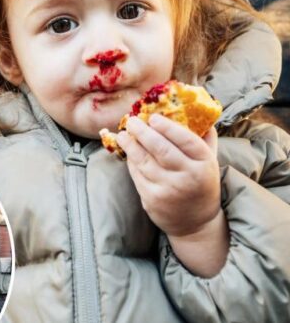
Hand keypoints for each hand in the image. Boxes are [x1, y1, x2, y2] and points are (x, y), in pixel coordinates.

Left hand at [116, 114, 220, 236]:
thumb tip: (197, 110)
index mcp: (205, 164)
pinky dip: (130, 160)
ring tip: (123, 134)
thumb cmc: (201, 183)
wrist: (195, 222)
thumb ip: (205, 138)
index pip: (186, 140)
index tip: (153, 116)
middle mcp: (187, 177)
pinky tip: (127, 151)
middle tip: (132, 121)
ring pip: (144, 161)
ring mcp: (168, 189)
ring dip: (130, 144)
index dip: (168, 126)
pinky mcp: (151, 198)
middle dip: (143, 132)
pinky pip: (136, 174)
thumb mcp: (210, 162)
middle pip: (161, 149)